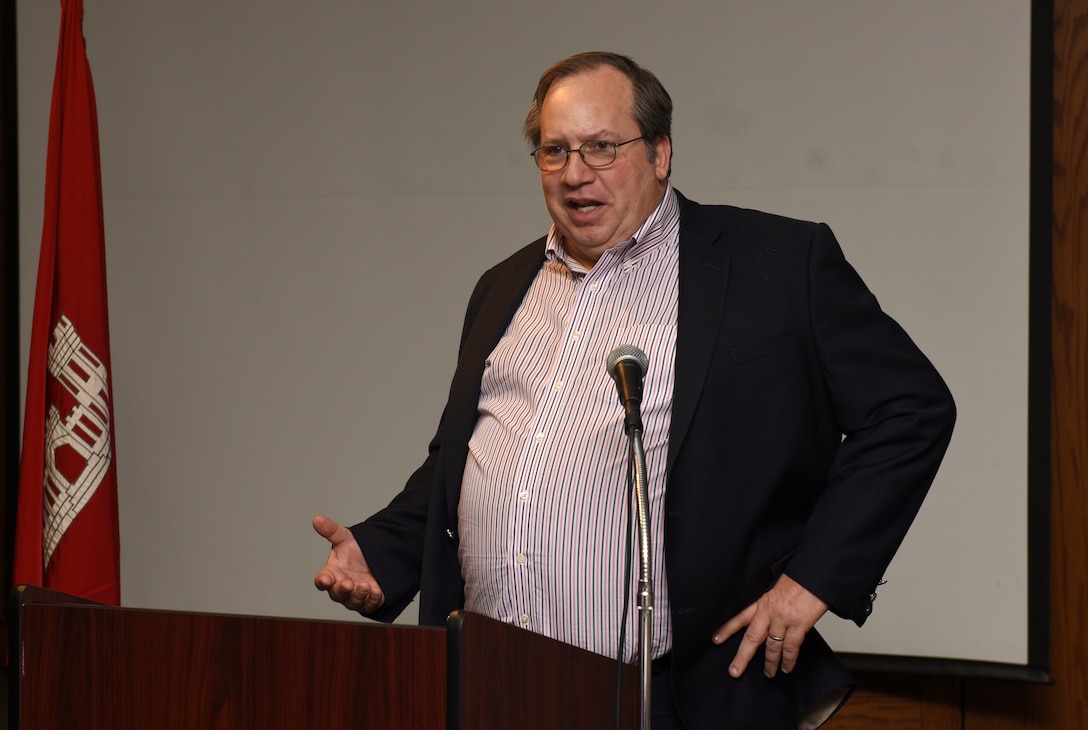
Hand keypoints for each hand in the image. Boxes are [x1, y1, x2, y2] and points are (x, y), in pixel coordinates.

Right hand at [312, 515, 385, 613]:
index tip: (326, 579)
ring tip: (365, 585)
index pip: (322, 581)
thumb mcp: (345, 538)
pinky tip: (377, 592)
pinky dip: (373, 600)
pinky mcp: (370, 601)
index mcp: (331, 574)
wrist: (376, 556)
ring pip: (353, 602)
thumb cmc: (355, 551)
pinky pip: (369, 605)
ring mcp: (355, 596)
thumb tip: (317, 519)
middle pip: (337, 594)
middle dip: (342, 590)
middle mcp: (341, 587)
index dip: (323, 581)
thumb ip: (331, 530)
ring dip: (358, 595)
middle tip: (348, 583)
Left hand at [712, 573, 827, 678]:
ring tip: (768, 674)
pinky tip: (786, 668)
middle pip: (751, 637)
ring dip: (770, 663)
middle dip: (742, 656)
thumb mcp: (776, 585)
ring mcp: (784, 618)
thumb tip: (765, 615)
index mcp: (762, 599)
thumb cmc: (798, 578)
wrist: (815, 573)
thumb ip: (768, 600)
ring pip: (772, 646)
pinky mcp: (799, 624)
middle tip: (734, 671)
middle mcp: (769, 610)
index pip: (740, 616)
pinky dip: (788, 660)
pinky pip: (791, 647)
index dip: (727, 629)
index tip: (715, 639)